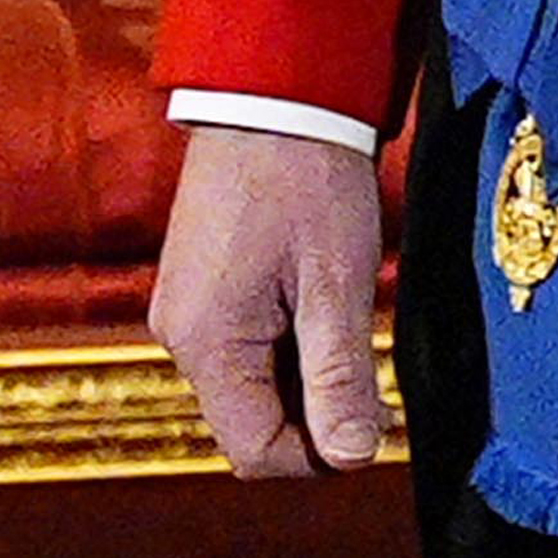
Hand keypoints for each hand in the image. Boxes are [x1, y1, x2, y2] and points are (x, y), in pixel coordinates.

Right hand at [149, 117, 384, 476]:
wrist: (274, 99)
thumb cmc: (309, 182)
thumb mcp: (337, 285)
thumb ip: (340, 376)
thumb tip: (352, 456)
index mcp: (205, 342)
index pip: (255, 451)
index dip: (320, 458)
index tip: (376, 429)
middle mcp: (180, 337)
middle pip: (251, 424)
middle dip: (317, 419)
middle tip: (376, 381)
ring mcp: (185, 313)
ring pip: (251, 389)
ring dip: (307, 384)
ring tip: (351, 331)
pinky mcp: (199, 292)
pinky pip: (244, 352)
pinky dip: (289, 352)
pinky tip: (325, 314)